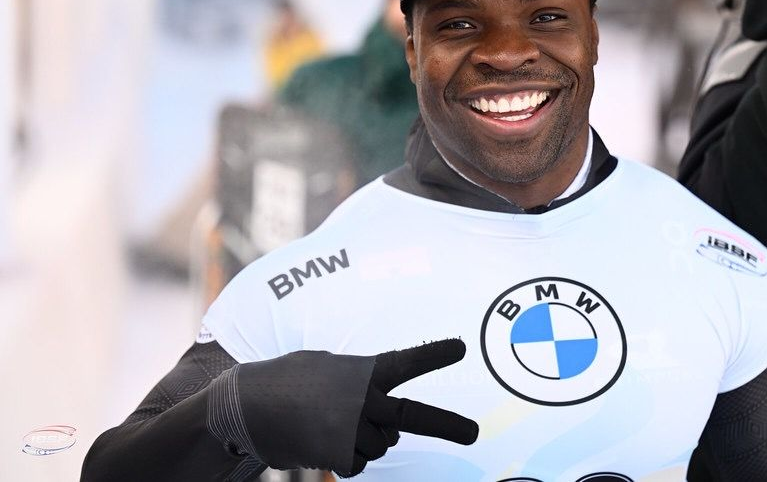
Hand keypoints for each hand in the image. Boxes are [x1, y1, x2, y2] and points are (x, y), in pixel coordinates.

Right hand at [214, 338, 477, 476]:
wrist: (245, 402)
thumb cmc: (288, 378)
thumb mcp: (327, 366)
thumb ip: (359, 383)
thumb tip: (381, 415)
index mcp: (365, 370)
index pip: (407, 362)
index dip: (435, 355)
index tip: (461, 348)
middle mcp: (365, 399)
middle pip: (414, 416)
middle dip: (448, 426)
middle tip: (474, 433)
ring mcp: (354, 429)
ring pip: (380, 446)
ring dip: (363, 440)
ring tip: (330, 424)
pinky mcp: (339, 455)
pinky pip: (358, 465)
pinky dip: (345, 458)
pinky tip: (321, 441)